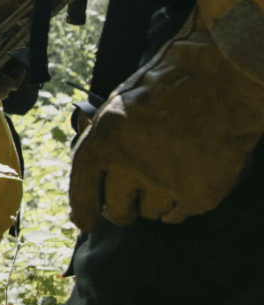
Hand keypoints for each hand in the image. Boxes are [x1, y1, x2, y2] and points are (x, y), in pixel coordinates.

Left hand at [70, 15, 263, 230]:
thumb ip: (100, 139)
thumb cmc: (167, 89)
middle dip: (122, 208)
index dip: (83, 212)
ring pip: (150, 213)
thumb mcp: (118, 107)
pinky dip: (181, 203)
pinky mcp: (199, 195)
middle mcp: (129, 167)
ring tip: (169, 172)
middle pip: (118, 212)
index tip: (86, 222)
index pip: (82, 192)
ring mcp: (166, 184)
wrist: (222, 82)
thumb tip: (86, 169)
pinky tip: (188, 178)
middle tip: (132, 196)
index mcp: (102, 142)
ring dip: (155, 201)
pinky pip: (179, 214)